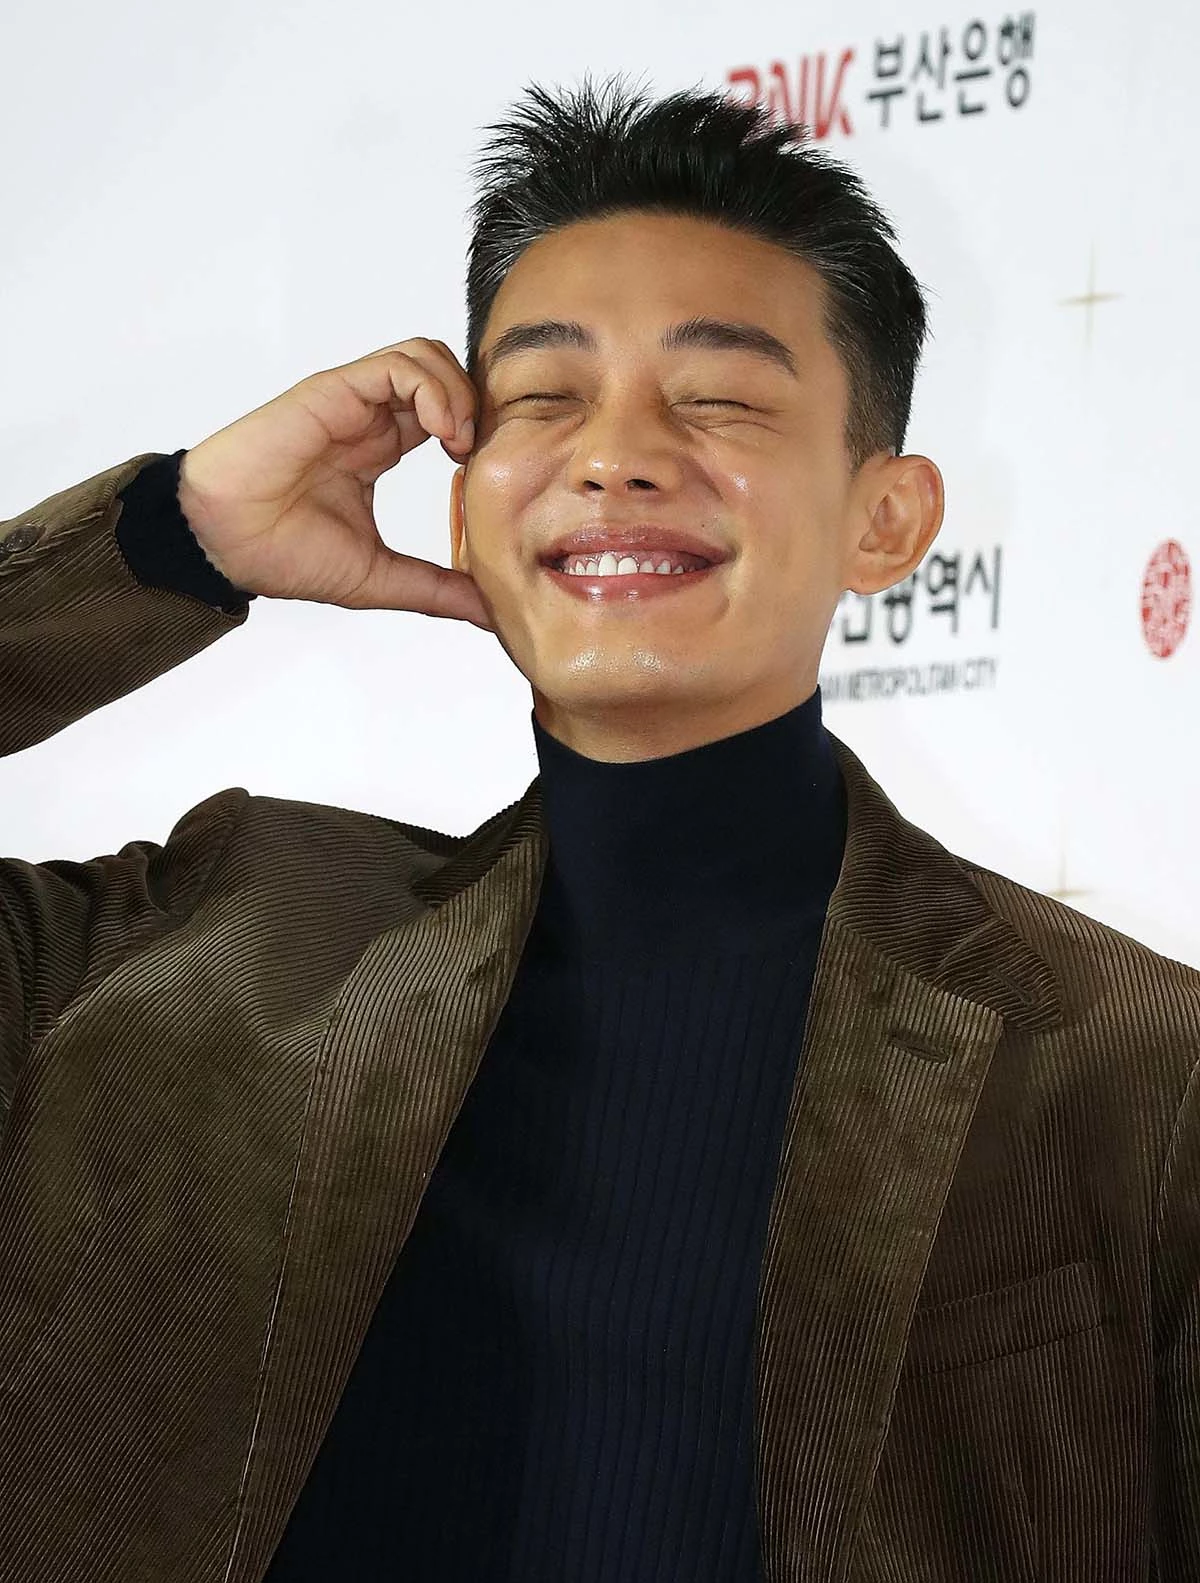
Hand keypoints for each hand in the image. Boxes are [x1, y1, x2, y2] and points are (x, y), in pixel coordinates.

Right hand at [176, 338, 490, 627]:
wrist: (225, 545)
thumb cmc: (285, 556)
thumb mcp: (381, 578)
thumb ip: (437, 590)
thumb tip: (492, 614)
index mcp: (379, 449)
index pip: (448, 416)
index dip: (481, 435)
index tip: (493, 476)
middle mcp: (369, 419)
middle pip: (446, 377)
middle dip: (480, 407)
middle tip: (483, 455)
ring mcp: (353, 402)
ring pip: (428, 357)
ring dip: (459, 392)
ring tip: (462, 442)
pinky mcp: (335, 391)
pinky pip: (400, 365)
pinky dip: (433, 388)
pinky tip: (443, 431)